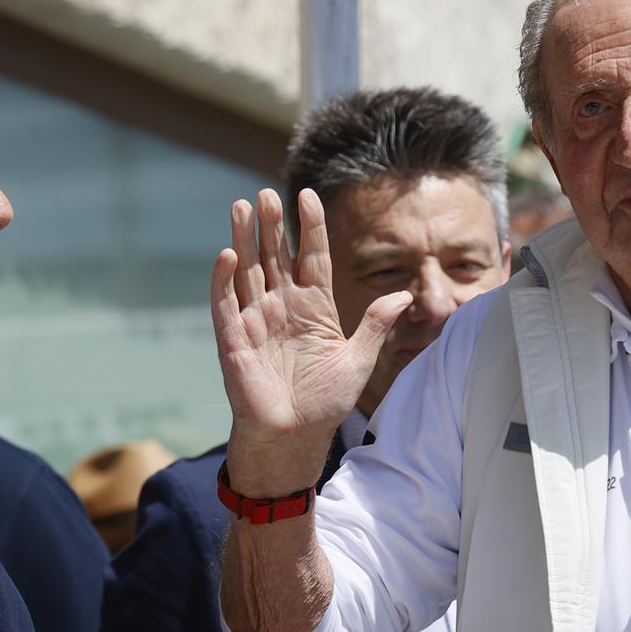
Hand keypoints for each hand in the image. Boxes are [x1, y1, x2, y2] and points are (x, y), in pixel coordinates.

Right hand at [210, 188, 410, 493]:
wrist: (295, 438)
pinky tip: (228, 253)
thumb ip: (376, 324)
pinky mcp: (234, 340)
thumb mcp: (359, 360)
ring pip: (248, 271)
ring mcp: (256, 321)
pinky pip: (226, 304)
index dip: (311, 228)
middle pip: (276, 256)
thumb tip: (406, 294)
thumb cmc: (325, 402)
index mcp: (314, 308)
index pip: (313, 257)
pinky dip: (224, 279)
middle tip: (266, 193)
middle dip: (272, 225)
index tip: (310, 196)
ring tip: (242, 206)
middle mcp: (283, 307)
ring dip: (245, 239)